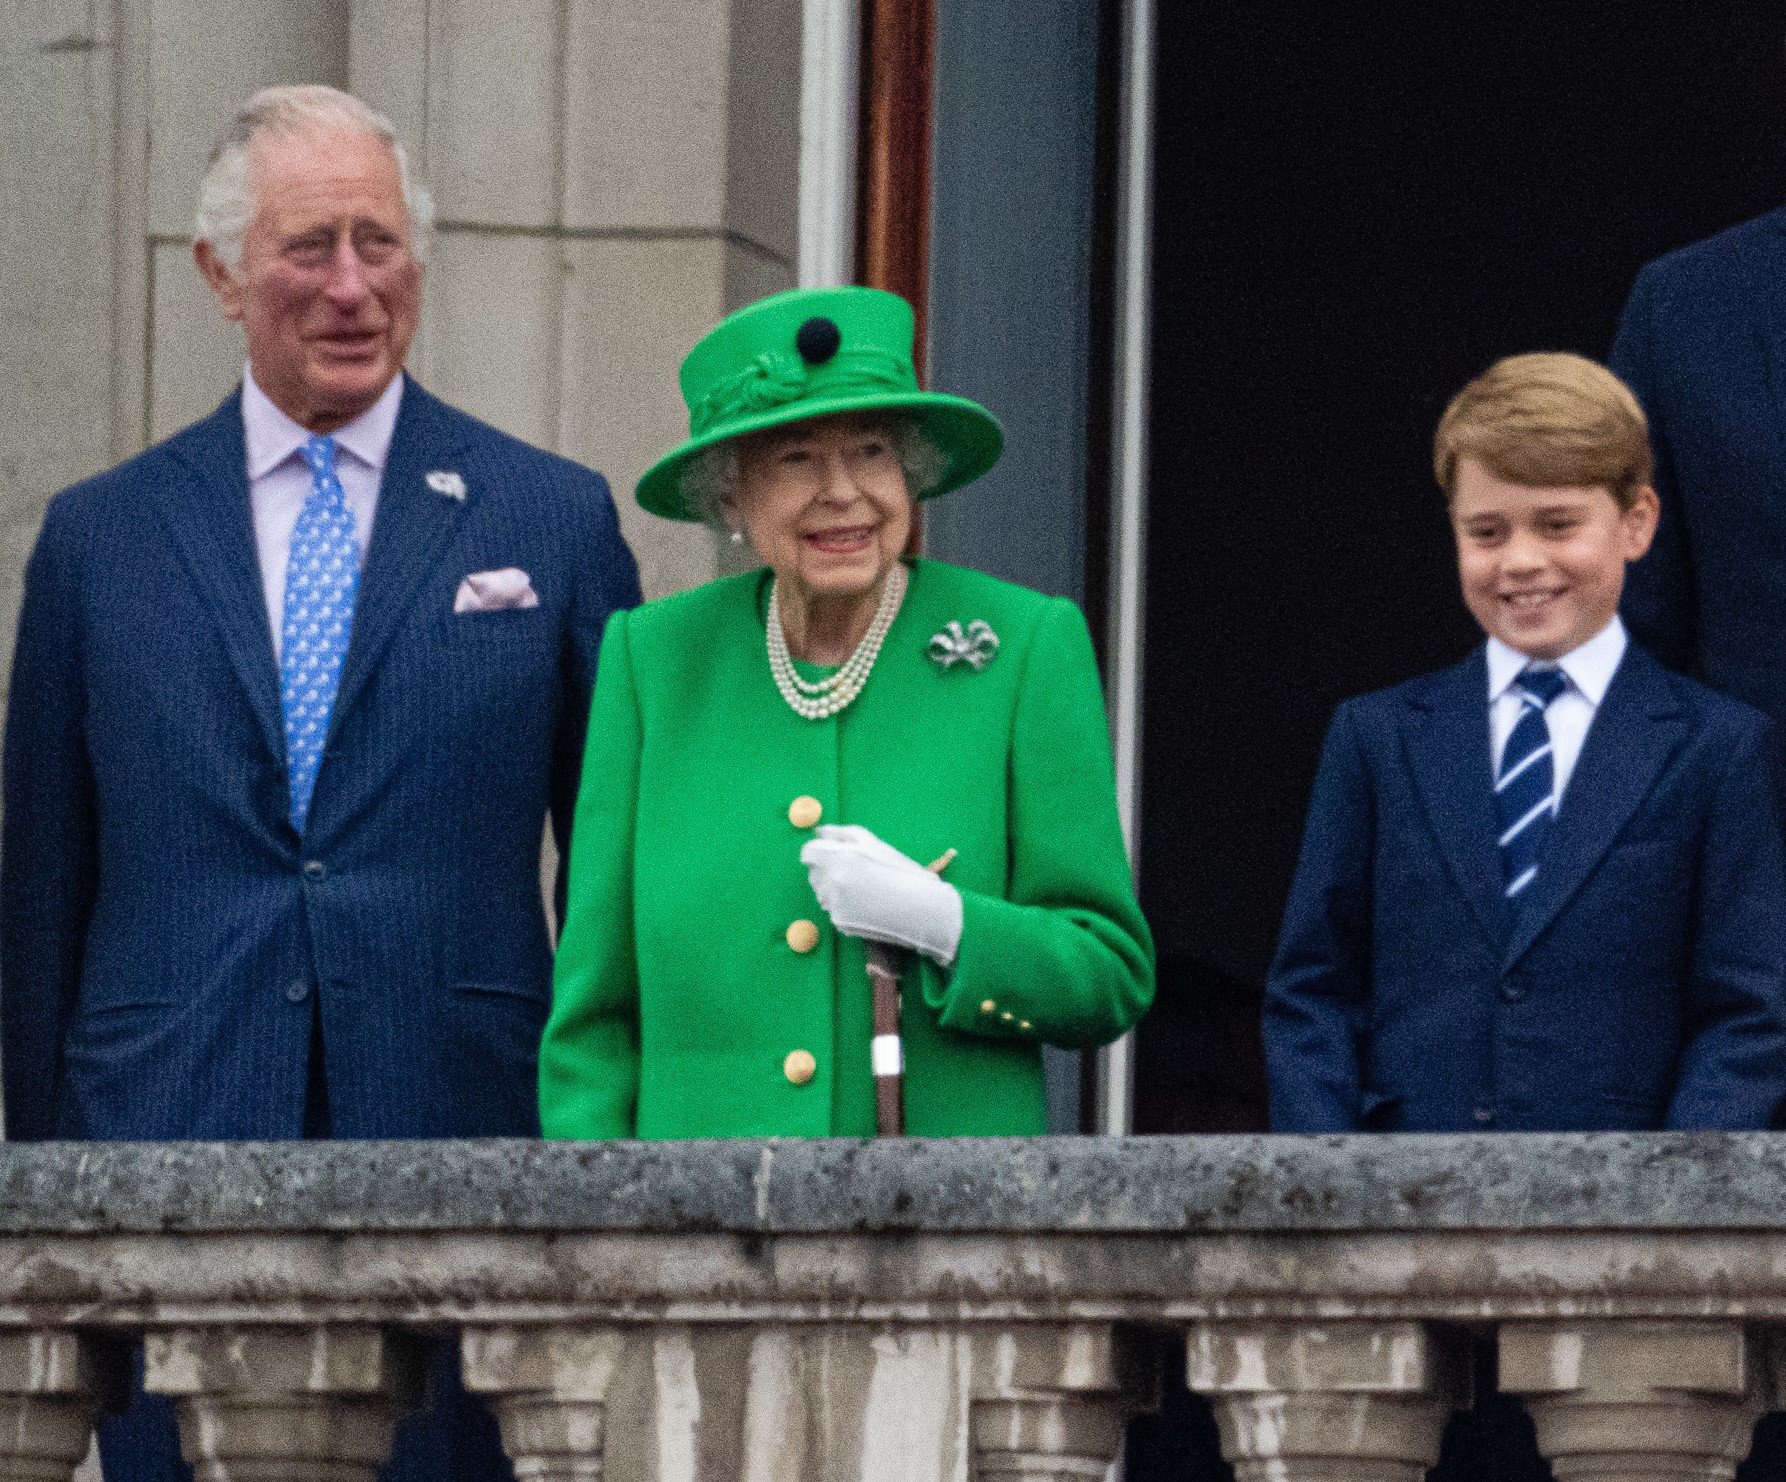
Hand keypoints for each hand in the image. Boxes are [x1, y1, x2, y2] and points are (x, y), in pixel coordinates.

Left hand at [800, 824, 963, 965]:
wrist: (919, 907)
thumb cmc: (898, 869)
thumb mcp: (871, 841)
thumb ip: (839, 833)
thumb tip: (818, 832)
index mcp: (835, 857)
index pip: (808, 853)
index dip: (820, 852)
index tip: (833, 854)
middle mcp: (828, 881)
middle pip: (814, 873)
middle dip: (828, 870)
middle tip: (856, 872)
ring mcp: (832, 904)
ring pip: (824, 892)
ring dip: (835, 888)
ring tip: (865, 889)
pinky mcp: (839, 922)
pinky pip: (834, 908)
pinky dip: (845, 905)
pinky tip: (868, 904)